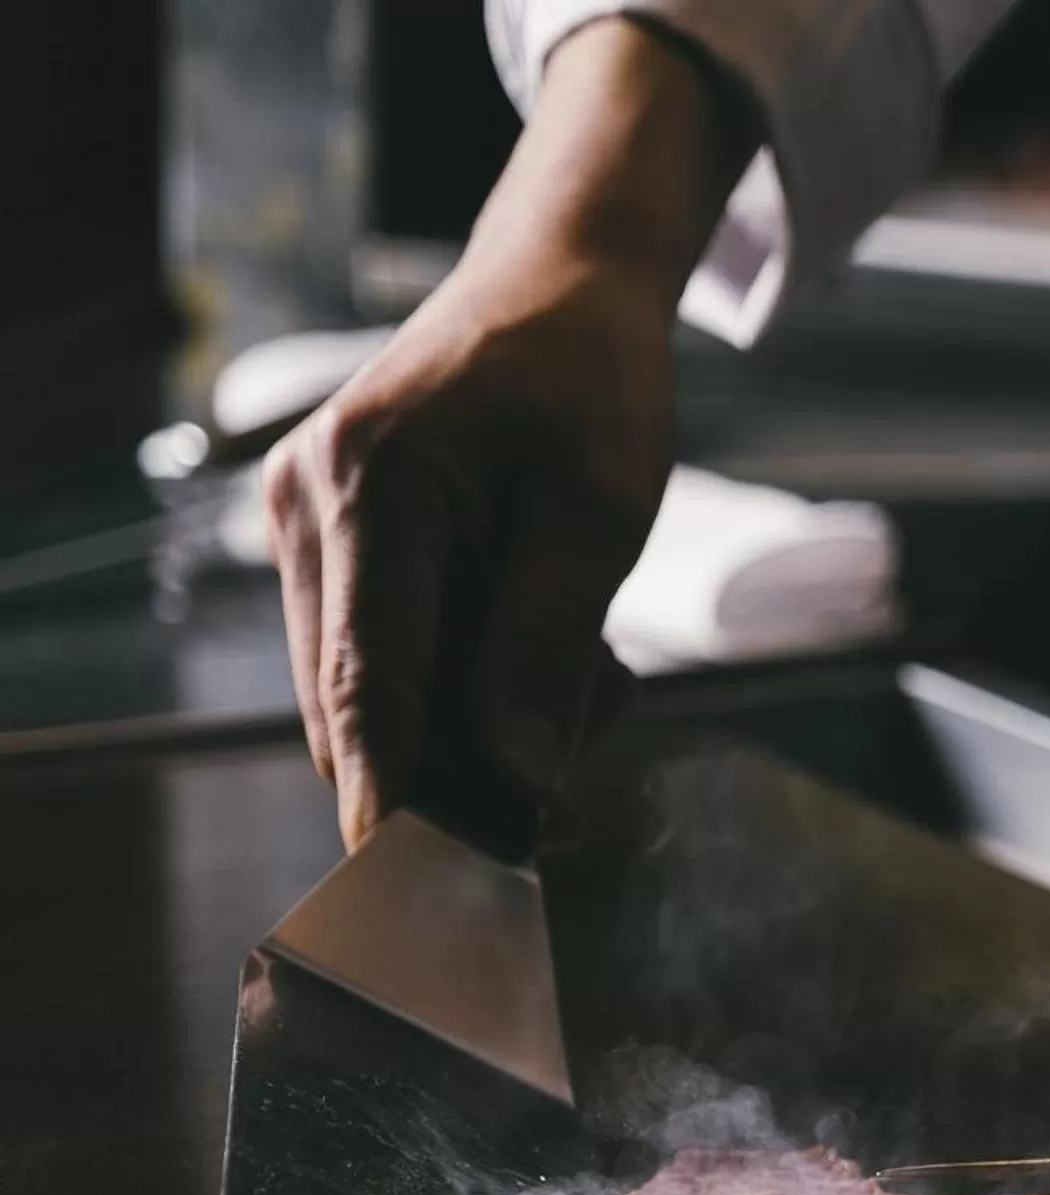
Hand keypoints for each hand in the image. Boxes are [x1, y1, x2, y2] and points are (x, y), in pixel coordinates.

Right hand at [265, 19, 754, 848]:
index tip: (406, 906)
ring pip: (375, 705)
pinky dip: (473, 694)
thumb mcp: (598, 513)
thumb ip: (545, 651)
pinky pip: (391, 667)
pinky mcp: (333, 551)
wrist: (559, 289)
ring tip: (598, 681)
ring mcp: (305, 532)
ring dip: (481, 736)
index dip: (392, 805)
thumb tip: (516, 788)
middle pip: (363, 715)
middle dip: (463, 781)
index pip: (374, 687)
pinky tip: (565, 659)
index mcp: (370, 489)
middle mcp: (306, 512)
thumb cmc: (589, 382)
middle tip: (573, 815)